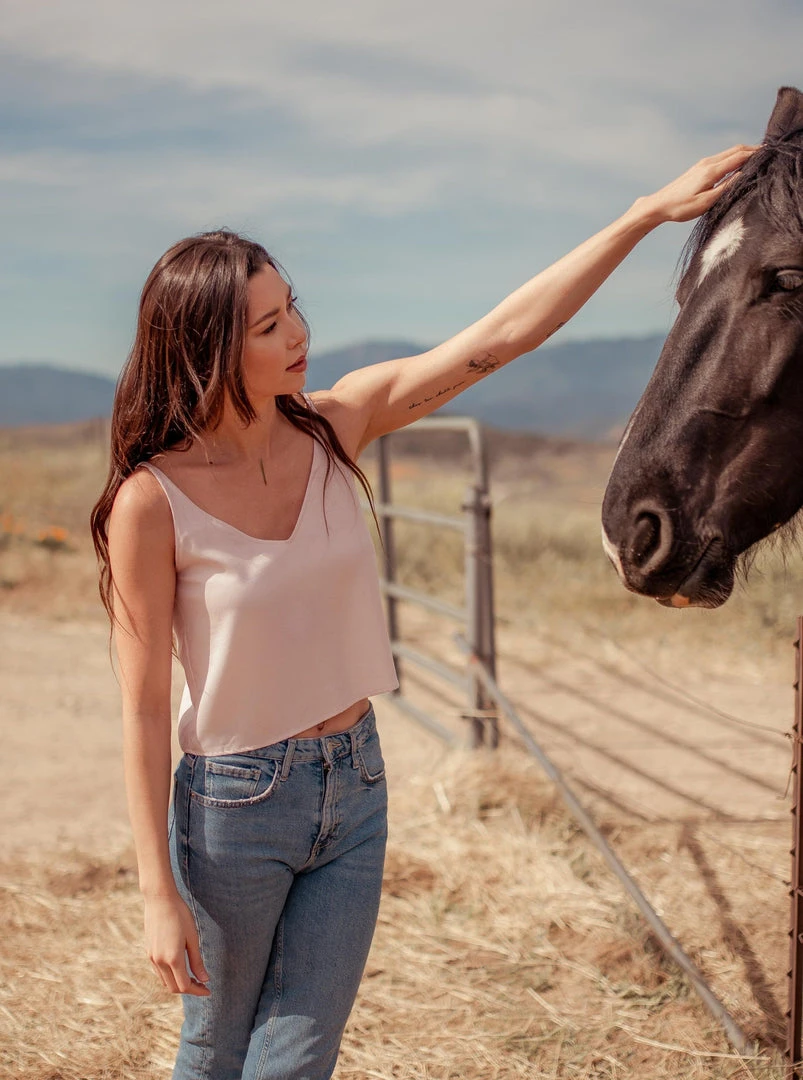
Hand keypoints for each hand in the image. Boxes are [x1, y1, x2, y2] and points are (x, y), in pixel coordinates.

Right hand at [143, 891, 210, 995]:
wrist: (159, 900)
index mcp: (173, 958)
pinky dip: (170, 976)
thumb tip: (205, 979)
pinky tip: (180, 968)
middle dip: (189, 989)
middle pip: (174, 988)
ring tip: (193, 977)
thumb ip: (197, 961)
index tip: (208, 990)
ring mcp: (152, 958)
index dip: (197, 991)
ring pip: (165, 982)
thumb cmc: (180, 915)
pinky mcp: (149, 953)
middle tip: (202, 984)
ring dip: (178, 984)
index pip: (184, 986)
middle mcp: (160, 962)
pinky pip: (159, 973)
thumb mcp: (193, 937)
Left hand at [639, 144, 758, 224]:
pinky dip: (734, 156)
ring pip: (729, 152)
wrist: (659, 205)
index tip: (769, 153)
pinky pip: (722, 157)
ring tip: (758, 155)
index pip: (739, 156)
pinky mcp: (699, 168)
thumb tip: (742, 174)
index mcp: (711, 171)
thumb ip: (726, 187)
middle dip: (753, 150)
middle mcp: (708, 163)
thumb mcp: (706, 202)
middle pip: (736, 150)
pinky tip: (739, 162)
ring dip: (744, 152)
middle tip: (768, 152)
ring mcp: (703, 164)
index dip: (755, 154)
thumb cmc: (681, 208)